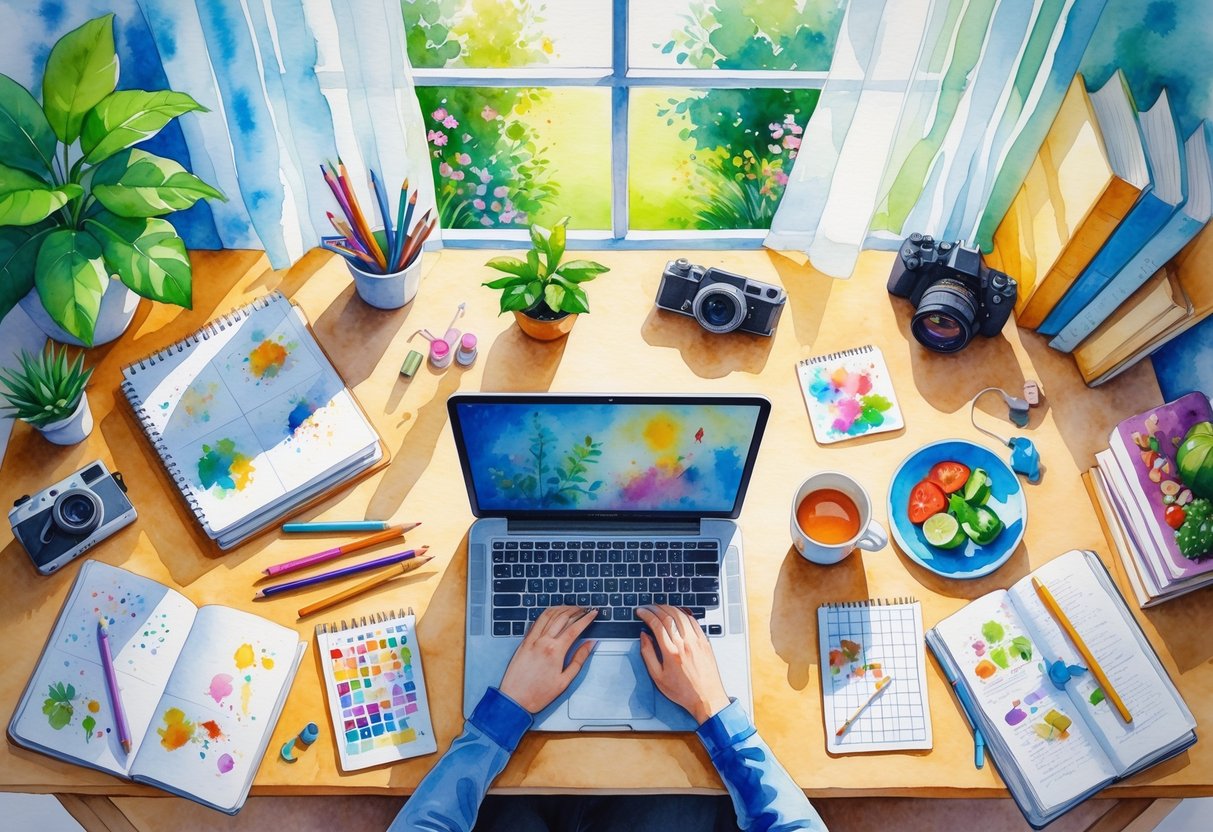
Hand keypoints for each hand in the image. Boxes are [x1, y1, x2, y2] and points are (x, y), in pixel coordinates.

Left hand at [498, 606, 596, 712]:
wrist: (514, 699)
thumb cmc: (539, 694)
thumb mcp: (565, 680)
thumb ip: (579, 659)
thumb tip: (590, 644)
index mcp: (555, 651)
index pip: (575, 628)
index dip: (586, 618)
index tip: (594, 613)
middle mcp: (543, 641)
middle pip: (562, 617)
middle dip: (576, 610)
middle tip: (585, 609)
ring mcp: (532, 640)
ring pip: (548, 615)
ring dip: (562, 608)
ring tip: (571, 608)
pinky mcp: (524, 642)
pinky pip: (536, 622)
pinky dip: (547, 614)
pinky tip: (553, 614)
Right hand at [636, 605, 730, 724]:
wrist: (707, 698)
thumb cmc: (682, 691)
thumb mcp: (658, 677)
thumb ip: (648, 654)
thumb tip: (644, 636)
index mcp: (671, 652)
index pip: (657, 625)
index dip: (647, 615)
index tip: (640, 612)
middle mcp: (685, 644)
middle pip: (668, 617)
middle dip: (656, 608)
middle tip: (648, 607)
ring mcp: (696, 641)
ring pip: (681, 615)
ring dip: (669, 608)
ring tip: (660, 607)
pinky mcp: (705, 642)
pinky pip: (694, 621)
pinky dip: (683, 613)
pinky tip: (677, 613)